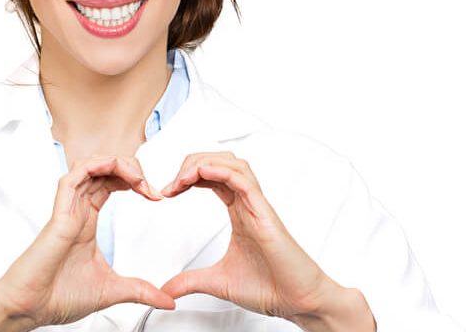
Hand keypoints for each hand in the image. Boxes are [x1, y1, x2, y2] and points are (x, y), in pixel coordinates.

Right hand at [0, 155, 175, 329]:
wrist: (32, 308)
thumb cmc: (59, 296)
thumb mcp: (113, 290)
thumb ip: (142, 291)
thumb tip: (168, 300)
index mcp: (87, 221)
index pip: (111, 183)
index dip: (135, 181)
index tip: (156, 196)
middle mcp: (77, 210)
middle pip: (103, 169)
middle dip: (131, 168)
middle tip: (150, 187)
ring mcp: (67, 210)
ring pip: (89, 166)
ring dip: (116, 164)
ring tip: (137, 178)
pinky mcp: (59, 214)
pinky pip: (72, 177)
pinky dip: (94, 166)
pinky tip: (113, 170)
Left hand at [158, 152, 373, 329]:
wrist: (298, 302)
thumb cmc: (271, 287)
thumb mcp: (218, 282)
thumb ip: (190, 282)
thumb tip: (167, 290)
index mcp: (239, 212)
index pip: (212, 177)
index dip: (187, 177)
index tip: (168, 192)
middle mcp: (248, 204)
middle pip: (220, 162)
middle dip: (191, 164)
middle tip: (171, 184)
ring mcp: (258, 207)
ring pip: (233, 164)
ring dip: (205, 163)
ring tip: (183, 177)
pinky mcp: (266, 215)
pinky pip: (245, 181)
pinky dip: (222, 171)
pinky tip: (203, 173)